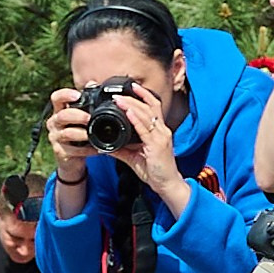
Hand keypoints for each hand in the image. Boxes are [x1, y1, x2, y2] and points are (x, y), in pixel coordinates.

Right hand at [44, 85, 95, 180]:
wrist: (72, 159)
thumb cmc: (78, 133)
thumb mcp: (82, 117)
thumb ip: (87, 102)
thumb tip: (92, 83)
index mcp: (59, 110)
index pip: (56, 98)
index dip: (65, 94)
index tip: (78, 95)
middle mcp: (54, 123)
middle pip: (62, 116)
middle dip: (78, 116)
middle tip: (90, 118)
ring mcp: (55, 138)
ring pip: (67, 133)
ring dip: (83, 134)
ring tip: (94, 135)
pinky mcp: (60, 152)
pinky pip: (74, 150)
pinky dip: (88, 150)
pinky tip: (97, 149)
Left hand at [104, 76, 187, 210]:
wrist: (167, 185)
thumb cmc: (156, 172)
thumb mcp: (135, 159)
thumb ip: (122, 151)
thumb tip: (106, 147)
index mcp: (159, 131)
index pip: (153, 107)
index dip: (143, 96)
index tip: (132, 87)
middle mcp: (162, 130)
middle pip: (150, 106)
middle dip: (135, 97)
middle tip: (119, 93)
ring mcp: (161, 136)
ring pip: (147, 114)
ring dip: (132, 105)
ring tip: (119, 99)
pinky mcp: (158, 145)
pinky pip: (145, 129)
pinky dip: (136, 119)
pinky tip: (128, 112)